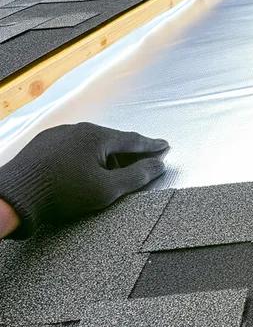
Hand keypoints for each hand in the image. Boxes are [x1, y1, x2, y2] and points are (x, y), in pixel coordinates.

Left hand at [0, 123, 168, 237]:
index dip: (151, 145)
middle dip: (128, 152)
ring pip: (90, 143)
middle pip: (112, 140)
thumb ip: (137, 176)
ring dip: (105, 156)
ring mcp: (57, 135)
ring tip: (110, 174)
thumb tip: (158, 165)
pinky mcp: (42, 145)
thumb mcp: (107, 189)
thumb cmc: (62, 193)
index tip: (163, 146)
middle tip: (140, 163)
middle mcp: (77, 129)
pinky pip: (72, 147)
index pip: (133, 139)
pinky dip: (84, 157)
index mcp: (97, 136)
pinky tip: (82, 172)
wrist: (14, 197)